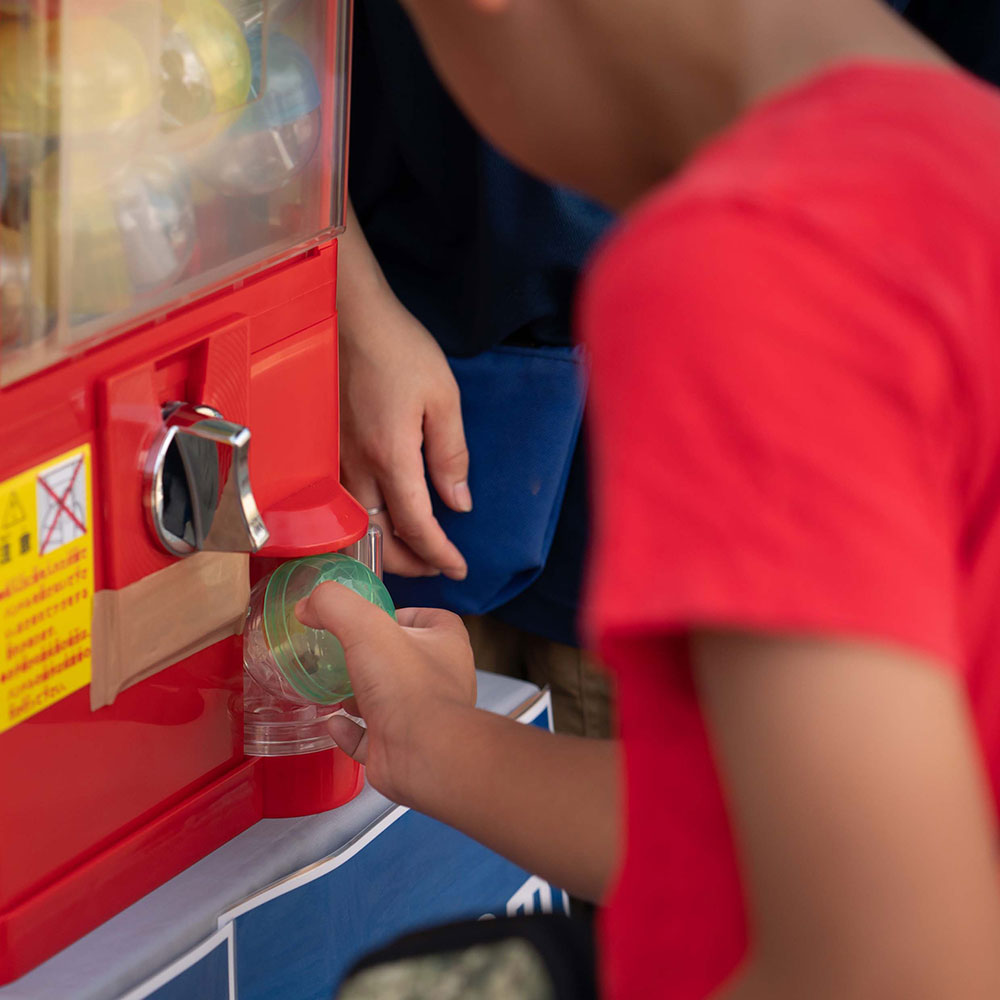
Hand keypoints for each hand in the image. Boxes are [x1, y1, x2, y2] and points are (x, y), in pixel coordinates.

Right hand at [297, 582, 476, 803]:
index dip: (400, 614)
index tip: (369, 618)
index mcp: (446, 644)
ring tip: (333, 688)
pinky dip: (350, 732)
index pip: (430, 619)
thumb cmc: (408, 686)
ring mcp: (422, 717)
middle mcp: (440, 680)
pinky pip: (373, 739)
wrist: (422, 754)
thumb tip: (309, 604)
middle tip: (343, 653)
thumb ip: (335, 605)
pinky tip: (333, 723)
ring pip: (390, 701)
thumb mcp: (366, 626)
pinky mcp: (402, 749)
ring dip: (360, 696)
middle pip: (405, 660)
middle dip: (374, 658)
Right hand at [339, 291, 470, 579]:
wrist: (350, 318)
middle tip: (437, 566)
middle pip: (377, 537)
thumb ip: (451, 455)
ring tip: (412, 549)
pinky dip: (363, 523)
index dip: (439, 553)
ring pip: (354, 524)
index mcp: (391, 457)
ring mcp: (337, 459)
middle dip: (408, 562)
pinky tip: (381, 517)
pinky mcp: (328, 448)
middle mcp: (358, 467)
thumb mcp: (443, 399)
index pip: (416, 525)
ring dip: (383, 546)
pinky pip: (342, 503)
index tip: (458, 568)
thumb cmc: (399, 350)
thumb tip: (458, 503)